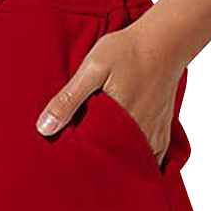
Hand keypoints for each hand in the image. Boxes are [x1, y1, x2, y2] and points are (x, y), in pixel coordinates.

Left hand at [35, 23, 185, 162]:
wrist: (166, 40)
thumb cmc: (128, 51)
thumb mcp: (91, 69)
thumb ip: (68, 99)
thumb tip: (44, 129)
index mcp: (115, 127)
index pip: (91, 160)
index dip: (77, 163)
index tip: (65, 163)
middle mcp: (137, 138)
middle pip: (112, 167)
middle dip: (96, 170)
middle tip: (79, 170)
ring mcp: (152, 138)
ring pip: (132, 167)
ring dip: (118, 168)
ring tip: (101, 167)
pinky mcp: (162, 134)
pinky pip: (152, 161)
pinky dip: (139, 164)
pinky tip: (126, 163)